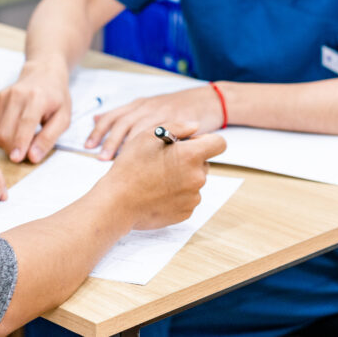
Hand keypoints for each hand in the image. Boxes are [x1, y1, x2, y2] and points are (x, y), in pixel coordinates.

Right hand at [0, 59, 70, 163]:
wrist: (43, 74)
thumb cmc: (56, 98)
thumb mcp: (63, 118)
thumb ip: (49, 138)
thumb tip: (33, 157)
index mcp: (37, 98)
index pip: (25, 123)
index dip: (20, 143)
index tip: (16, 158)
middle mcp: (16, 94)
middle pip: (6, 131)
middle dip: (13, 148)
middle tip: (26, 151)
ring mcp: (2, 96)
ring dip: (9, 141)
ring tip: (24, 133)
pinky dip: (3, 131)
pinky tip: (15, 123)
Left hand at [87, 85, 225, 160]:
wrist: (209, 101)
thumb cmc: (177, 108)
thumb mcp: (149, 107)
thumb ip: (124, 115)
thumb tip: (96, 119)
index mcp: (139, 104)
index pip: (113, 116)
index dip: (99, 131)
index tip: (88, 146)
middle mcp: (148, 107)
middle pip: (122, 122)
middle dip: (109, 141)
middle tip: (100, 158)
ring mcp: (163, 113)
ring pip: (140, 129)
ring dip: (126, 146)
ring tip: (117, 161)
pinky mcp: (179, 121)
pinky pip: (162, 134)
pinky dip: (152, 146)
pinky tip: (148, 159)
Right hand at [100, 121, 226, 229]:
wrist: (118, 203)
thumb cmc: (130, 168)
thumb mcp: (148, 136)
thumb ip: (176, 127)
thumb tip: (195, 126)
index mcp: (191, 156)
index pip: (219, 143)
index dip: (205, 140)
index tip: (189, 143)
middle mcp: (197, 177)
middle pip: (204, 163)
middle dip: (189, 160)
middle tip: (164, 161)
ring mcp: (192, 197)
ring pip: (194, 182)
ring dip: (182, 178)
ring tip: (157, 178)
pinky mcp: (185, 213)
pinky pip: (187, 198)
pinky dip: (177, 194)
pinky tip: (157, 192)